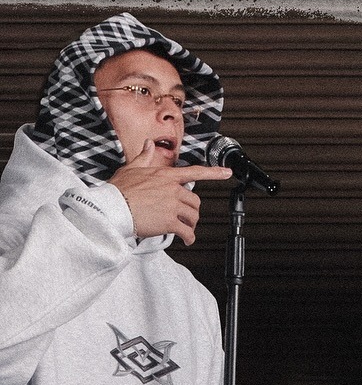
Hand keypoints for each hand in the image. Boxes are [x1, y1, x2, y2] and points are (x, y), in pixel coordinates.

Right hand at [106, 141, 231, 244]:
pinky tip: (187, 240)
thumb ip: (144, 156)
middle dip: (192, 210)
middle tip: (187, 217)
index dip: (214, 173)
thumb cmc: (118, 189)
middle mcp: (171, 189)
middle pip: (194, 200)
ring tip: (185, 229)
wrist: (111, 208)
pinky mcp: (169, 222)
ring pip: (193, 216)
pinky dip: (189, 238)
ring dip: (191, 224)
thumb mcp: (131, 168)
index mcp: (164, 175)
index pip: (194, 172)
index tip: (227, 172)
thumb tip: (148, 144)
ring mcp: (172, 205)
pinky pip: (187, 232)